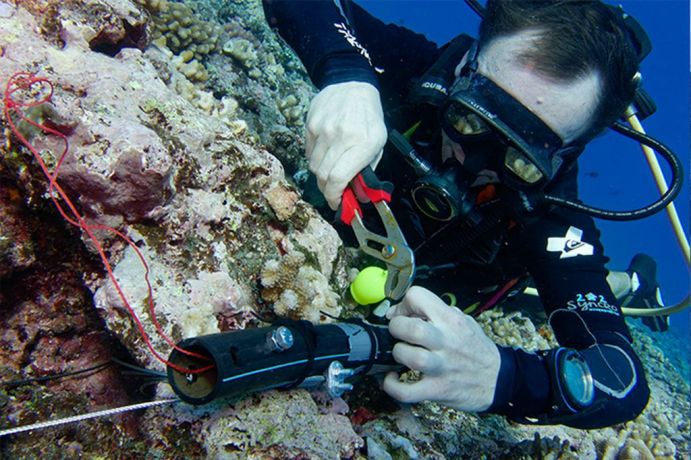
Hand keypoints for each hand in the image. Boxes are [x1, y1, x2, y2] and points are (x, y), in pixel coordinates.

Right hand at [305, 82, 386, 209]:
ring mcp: (323, 130)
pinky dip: (316, 158)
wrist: (352, 85)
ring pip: (313, 166)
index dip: (334, 196)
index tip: (337, 203)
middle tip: (333, 191)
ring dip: (321, 175)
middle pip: (323, 175)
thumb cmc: (369, 118)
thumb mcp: (378, 143)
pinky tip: (325, 152)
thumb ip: (368, 170)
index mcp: (363, 143)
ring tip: (331, 169)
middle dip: (327, 190)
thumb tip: (360, 197)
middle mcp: (341, 136)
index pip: (338, 178)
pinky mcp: (311, 125)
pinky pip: (308, 152)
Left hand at [383, 286, 500, 411]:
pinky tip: (392, 379)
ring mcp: (441, 367)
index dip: (404, 304)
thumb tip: (407, 310)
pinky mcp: (437, 390)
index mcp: (451, 320)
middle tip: (399, 333)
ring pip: (407, 356)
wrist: (499, 379)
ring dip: (397, 353)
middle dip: (396, 327)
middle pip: (410, 328)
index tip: (403, 315)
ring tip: (402, 354)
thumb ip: (439, 313)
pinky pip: (406, 392)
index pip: (418, 296)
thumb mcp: (464, 322)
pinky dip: (392, 386)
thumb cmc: (477, 349)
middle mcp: (446, 341)